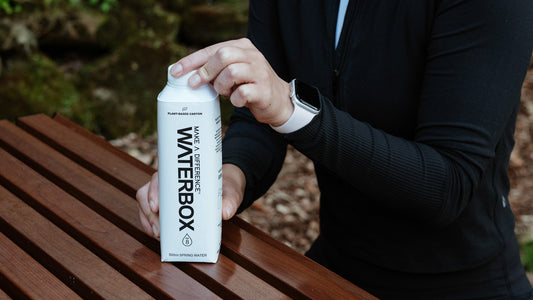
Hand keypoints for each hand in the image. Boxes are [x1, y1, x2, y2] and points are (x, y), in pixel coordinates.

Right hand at [136, 165, 245, 237]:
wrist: (225, 190)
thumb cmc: (225, 188)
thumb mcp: (230, 192)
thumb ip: (230, 201)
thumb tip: (226, 213)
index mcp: (181, 174)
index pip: (159, 177)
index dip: (154, 191)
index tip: (156, 207)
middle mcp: (168, 183)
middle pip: (147, 193)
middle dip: (149, 213)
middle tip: (159, 231)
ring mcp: (164, 195)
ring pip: (145, 204)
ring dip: (148, 221)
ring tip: (158, 235)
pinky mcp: (163, 207)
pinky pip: (148, 214)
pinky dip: (150, 225)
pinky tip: (157, 235)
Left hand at [170, 38, 292, 126]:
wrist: (278, 100)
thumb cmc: (250, 85)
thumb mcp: (233, 72)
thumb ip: (216, 69)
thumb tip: (188, 76)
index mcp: (242, 47)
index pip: (212, 49)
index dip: (191, 61)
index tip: (175, 72)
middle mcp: (252, 56)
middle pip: (223, 55)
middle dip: (205, 71)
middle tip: (197, 85)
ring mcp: (260, 72)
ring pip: (232, 72)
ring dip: (221, 86)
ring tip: (224, 92)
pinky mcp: (264, 90)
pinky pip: (242, 92)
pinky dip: (234, 99)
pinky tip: (237, 100)